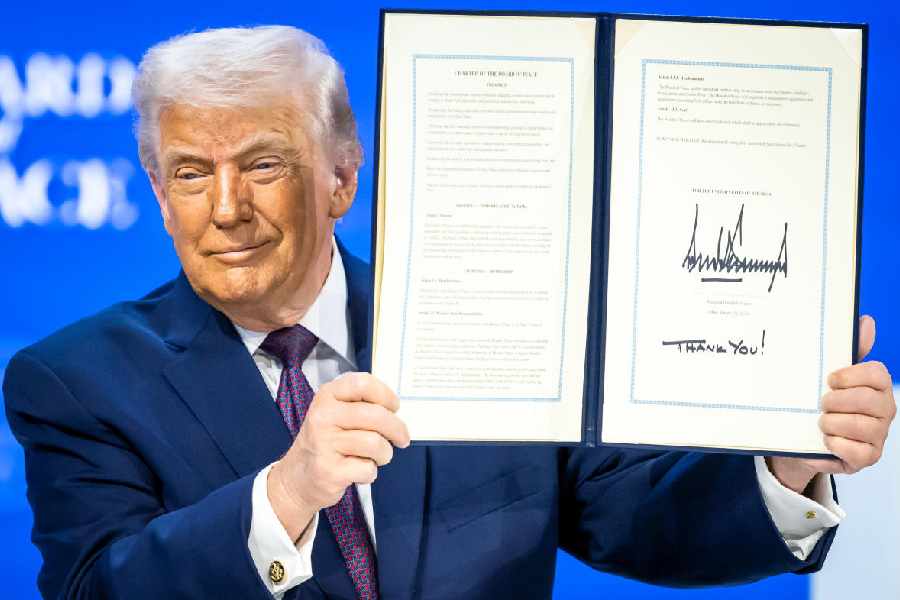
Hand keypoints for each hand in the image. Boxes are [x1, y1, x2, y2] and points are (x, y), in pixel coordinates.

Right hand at [267, 372, 409, 540]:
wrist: (297, 478)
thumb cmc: (327, 442)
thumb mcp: (336, 414)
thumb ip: (362, 405)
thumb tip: (396, 411)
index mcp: (327, 396)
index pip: (363, 383)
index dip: (386, 395)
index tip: (394, 407)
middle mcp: (323, 416)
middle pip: (376, 415)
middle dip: (397, 429)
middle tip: (402, 438)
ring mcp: (324, 443)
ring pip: (375, 443)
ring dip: (384, 454)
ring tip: (376, 457)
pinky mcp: (329, 471)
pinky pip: (367, 468)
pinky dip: (370, 472)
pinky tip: (358, 471)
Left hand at [768, 315, 895, 492]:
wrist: (804, 439)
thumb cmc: (821, 402)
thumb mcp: (830, 377)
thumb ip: (849, 351)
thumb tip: (866, 321)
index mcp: (878, 386)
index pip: (877, 374)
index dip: (851, 376)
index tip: (830, 379)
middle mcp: (884, 410)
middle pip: (867, 399)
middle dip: (837, 401)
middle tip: (821, 403)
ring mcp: (879, 435)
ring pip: (860, 425)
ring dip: (832, 423)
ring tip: (821, 422)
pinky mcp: (868, 457)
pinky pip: (855, 451)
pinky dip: (835, 444)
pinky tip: (827, 440)